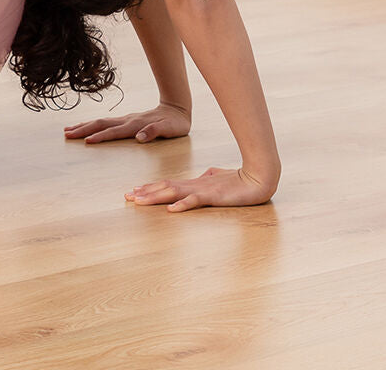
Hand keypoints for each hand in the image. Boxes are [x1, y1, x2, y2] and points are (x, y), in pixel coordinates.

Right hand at [63, 101, 190, 144]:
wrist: (177, 109)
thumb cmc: (174, 123)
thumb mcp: (169, 129)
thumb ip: (154, 132)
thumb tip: (140, 137)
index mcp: (135, 124)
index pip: (114, 131)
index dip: (100, 136)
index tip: (86, 141)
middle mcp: (127, 120)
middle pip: (100, 124)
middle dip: (83, 129)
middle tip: (67, 134)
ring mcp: (125, 119)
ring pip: (100, 121)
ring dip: (84, 126)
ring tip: (69, 129)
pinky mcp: (125, 120)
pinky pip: (105, 123)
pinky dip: (93, 125)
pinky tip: (87, 127)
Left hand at [125, 165, 277, 211]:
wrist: (258, 177)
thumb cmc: (238, 179)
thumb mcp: (216, 179)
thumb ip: (205, 180)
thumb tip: (200, 177)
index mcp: (194, 183)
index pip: (167, 184)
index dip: (150, 188)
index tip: (134, 191)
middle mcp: (194, 185)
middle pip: (164, 187)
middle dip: (145, 193)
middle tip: (127, 197)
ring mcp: (202, 190)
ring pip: (173, 193)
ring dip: (155, 197)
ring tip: (139, 201)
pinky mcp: (213, 196)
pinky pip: (195, 201)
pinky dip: (182, 205)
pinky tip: (171, 210)